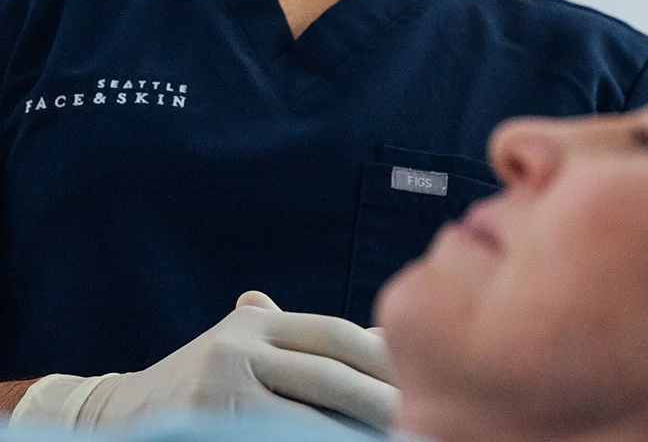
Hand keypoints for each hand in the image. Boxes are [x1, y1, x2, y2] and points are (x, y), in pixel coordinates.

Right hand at [74, 291, 398, 430]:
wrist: (120, 418)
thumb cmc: (205, 383)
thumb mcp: (245, 347)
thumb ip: (297, 340)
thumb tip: (382, 341)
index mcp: (257, 323)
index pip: (335, 333)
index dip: (381, 356)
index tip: (419, 376)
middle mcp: (240, 346)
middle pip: (330, 373)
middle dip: (380, 398)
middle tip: (421, 416)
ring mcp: (222, 387)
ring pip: (310, 415)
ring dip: (355, 431)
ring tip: (396, 438)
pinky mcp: (211, 423)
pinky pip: (281, 437)